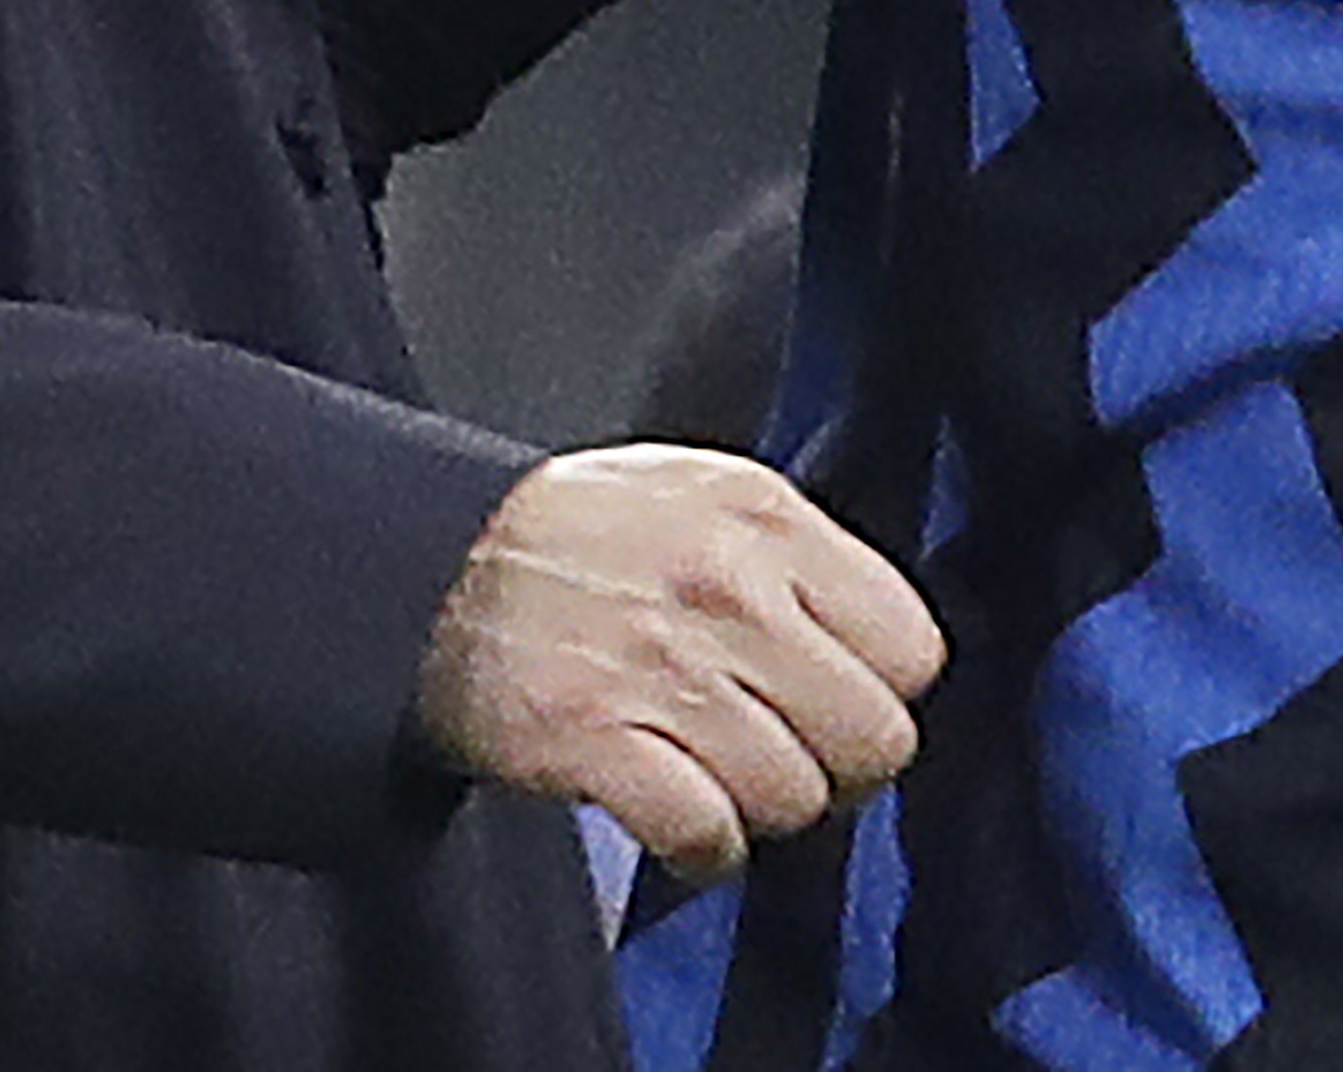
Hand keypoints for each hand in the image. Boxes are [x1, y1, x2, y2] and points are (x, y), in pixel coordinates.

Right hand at [413, 443, 943, 878]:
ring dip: (761, 809)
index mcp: (764, 521)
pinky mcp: (594, 739)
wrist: (430, 565)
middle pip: (873, 738)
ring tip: (716, 776)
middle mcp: (725, 590)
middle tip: (789, 754)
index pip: (912, 648)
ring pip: (795, 798)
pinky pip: (707, 835)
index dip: (882, 691)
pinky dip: (702, 849)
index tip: (842, 699)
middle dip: (838, 767)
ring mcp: (660, 667)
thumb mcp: (703, 493)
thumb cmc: (577, 535)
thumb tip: (883, 645)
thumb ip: (800, 554)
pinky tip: (677, 818)